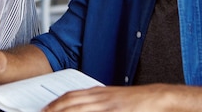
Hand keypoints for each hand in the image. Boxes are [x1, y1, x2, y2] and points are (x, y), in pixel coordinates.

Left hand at [42, 85, 168, 111]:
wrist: (156, 98)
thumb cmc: (135, 101)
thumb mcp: (112, 99)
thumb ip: (96, 102)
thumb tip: (80, 106)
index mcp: (98, 92)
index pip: (71, 95)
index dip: (55, 103)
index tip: (45, 109)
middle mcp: (100, 97)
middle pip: (71, 102)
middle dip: (54, 109)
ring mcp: (108, 105)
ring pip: (79, 109)